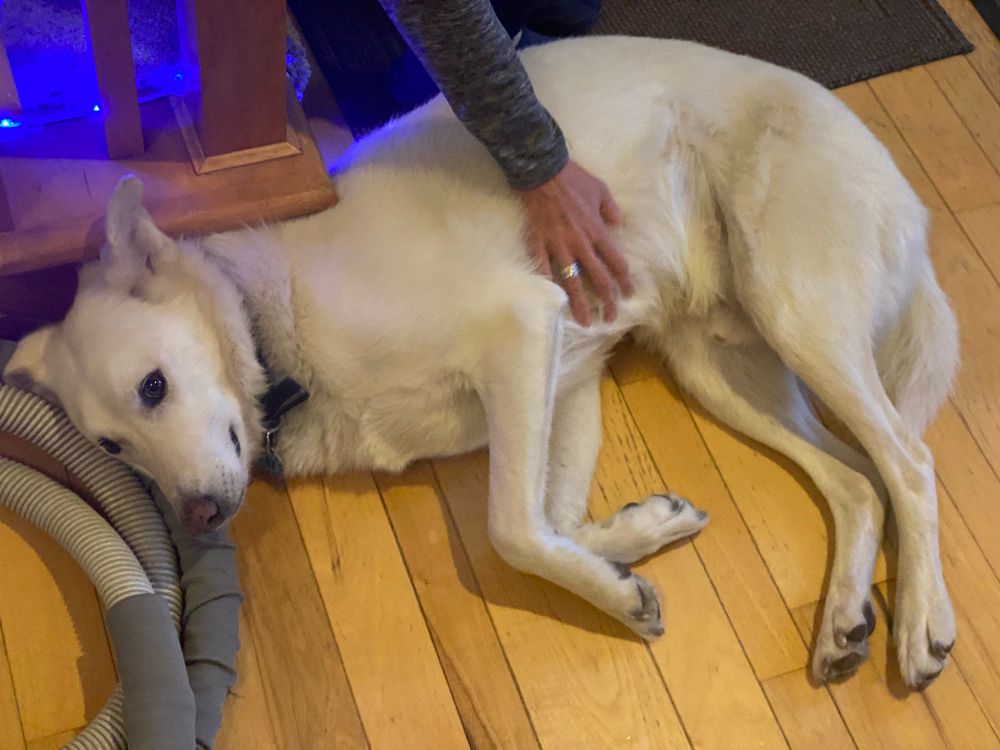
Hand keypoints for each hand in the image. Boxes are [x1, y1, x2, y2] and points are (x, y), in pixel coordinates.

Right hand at [518, 160, 632, 325]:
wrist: (542, 170)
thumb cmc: (573, 179)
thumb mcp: (601, 189)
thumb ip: (611, 210)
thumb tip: (617, 225)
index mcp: (597, 231)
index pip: (616, 262)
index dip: (624, 281)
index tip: (628, 294)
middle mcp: (580, 243)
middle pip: (598, 278)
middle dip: (607, 301)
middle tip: (610, 317)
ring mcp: (558, 246)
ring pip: (572, 281)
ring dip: (580, 303)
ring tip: (585, 321)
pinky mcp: (538, 243)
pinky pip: (543, 269)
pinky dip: (548, 285)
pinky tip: (551, 301)